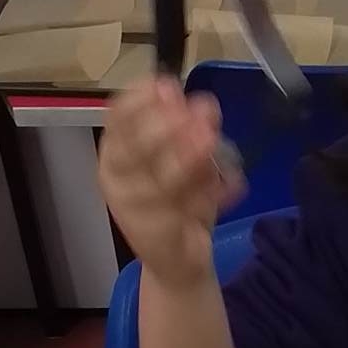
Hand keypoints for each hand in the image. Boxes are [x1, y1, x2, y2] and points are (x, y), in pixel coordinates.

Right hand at [98, 81, 245, 291]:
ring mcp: (134, 211)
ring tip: (211, 140)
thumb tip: (196, 101)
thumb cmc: (173, 202)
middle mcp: (116, 180)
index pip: (116, 119)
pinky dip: (211, 196)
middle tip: (201, 114)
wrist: (176, 262)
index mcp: (114, 153)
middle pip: (133, 149)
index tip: (168, 86)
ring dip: (187, 159)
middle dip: (166, 127)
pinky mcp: (158, 235)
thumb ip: (185, 128)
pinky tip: (233, 186)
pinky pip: (183, 211)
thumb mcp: (179, 158)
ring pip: (158, 182)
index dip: (139, 100)